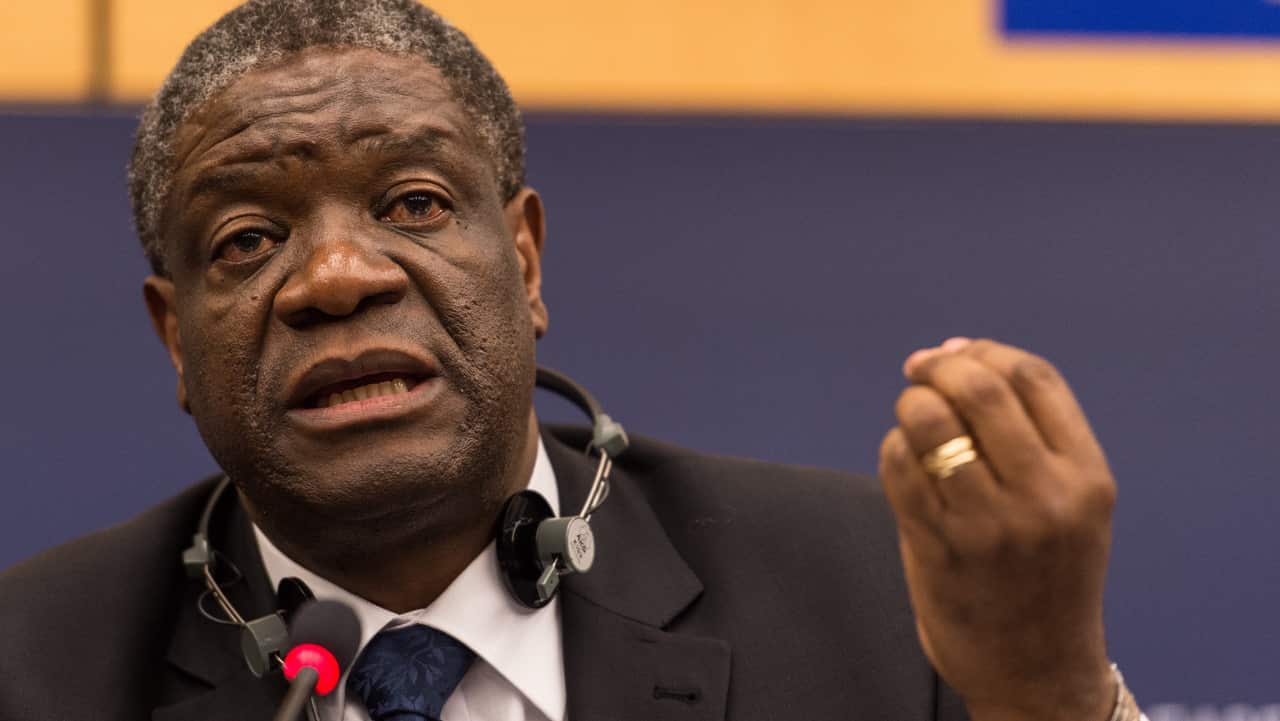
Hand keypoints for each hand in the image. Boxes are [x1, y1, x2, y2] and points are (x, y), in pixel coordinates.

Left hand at [878, 338, 1116, 720]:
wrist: (1036, 669)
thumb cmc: (1046, 575)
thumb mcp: (1070, 504)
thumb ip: (1028, 434)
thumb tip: (955, 352)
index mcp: (1086, 477)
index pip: (1034, 378)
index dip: (985, 350)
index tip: (954, 353)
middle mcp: (1045, 496)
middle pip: (980, 389)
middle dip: (939, 368)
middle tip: (919, 372)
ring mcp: (990, 523)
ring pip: (932, 422)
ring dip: (911, 405)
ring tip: (912, 418)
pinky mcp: (940, 547)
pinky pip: (899, 468)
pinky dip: (893, 449)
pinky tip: (904, 462)